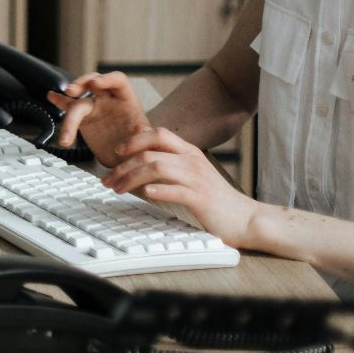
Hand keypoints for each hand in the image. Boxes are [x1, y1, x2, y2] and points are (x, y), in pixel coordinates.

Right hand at [48, 71, 151, 166]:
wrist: (129, 163)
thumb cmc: (141, 150)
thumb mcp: (148, 142)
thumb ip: (146, 135)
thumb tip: (141, 130)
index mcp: (128, 100)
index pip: (117, 80)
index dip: (106, 79)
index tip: (96, 84)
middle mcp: (109, 101)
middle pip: (93, 82)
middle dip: (81, 83)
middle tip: (72, 91)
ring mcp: (95, 109)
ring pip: (77, 100)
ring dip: (66, 103)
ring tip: (65, 126)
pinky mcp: (83, 119)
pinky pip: (68, 107)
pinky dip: (59, 101)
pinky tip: (52, 96)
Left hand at [104, 127, 262, 246]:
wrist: (246, 218)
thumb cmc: (215, 198)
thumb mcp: (192, 172)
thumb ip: (170, 158)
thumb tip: (140, 147)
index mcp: (190, 152)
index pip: (158, 133)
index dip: (134, 139)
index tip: (116, 152)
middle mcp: (193, 161)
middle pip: (150, 151)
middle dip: (123, 164)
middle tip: (107, 178)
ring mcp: (198, 179)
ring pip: (157, 167)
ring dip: (131, 178)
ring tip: (117, 189)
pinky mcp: (202, 198)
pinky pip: (177, 190)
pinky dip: (159, 190)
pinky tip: (146, 194)